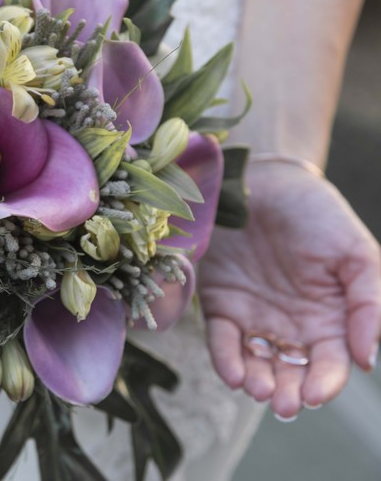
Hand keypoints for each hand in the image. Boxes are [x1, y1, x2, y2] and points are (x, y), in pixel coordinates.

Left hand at [198, 161, 380, 418]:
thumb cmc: (317, 214)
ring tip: (257, 389)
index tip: (316, 394)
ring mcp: (253, 317)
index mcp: (329, 318)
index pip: (329, 364)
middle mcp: (290, 326)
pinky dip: (227, 360)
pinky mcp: (219, 305)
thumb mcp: (357, 254)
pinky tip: (235, 373)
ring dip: (257, 381)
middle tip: (283, 403)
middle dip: (288, 392)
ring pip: (256, 363)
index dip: (325, 382)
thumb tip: (367, 360)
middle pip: (291, 372)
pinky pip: (222, 340)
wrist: (264, 181)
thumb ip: (369, 304)